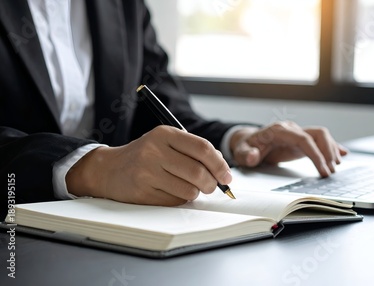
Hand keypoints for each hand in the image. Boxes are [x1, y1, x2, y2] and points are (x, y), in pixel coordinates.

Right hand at [66, 126, 231, 205]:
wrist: (109, 169)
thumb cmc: (145, 155)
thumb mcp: (166, 142)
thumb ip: (193, 150)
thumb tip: (222, 167)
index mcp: (165, 134)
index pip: (202, 148)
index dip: (220, 165)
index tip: (226, 176)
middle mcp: (155, 151)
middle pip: (198, 172)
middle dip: (211, 184)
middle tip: (211, 186)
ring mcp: (147, 172)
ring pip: (189, 190)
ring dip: (195, 193)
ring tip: (188, 187)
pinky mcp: (142, 192)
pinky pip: (174, 201)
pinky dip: (179, 199)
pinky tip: (171, 191)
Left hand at [230, 121, 347, 176]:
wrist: (247, 141)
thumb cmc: (246, 147)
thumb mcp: (242, 152)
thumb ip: (246, 155)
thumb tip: (253, 156)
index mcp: (279, 130)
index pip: (304, 139)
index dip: (316, 154)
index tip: (324, 170)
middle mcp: (291, 129)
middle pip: (317, 134)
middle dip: (328, 152)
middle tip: (331, 171)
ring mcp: (297, 132)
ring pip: (321, 135)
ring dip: (331, 150)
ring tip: (335, 167)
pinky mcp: (301, 139)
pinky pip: (320, 139)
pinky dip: (332, 146)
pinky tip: (342, 154)